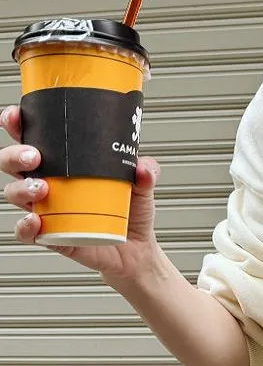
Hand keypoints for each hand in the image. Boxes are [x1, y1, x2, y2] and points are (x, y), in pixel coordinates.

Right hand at [1, 101, 163, 282]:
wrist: (136, 249)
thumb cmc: (130, 211)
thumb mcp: (142, 186)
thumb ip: (146, 172)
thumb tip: (143, 168)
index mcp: (63, 163)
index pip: (33, 138)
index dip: (17, 125)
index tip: (16, 117)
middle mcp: (47, 183)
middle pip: (13, 163)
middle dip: (14, 155)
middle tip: (34, 156)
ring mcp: (46, 209)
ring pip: (15, 194)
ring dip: (21, 188)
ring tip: (42, 187)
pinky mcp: (50, 235)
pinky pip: (27, 231)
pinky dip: (26, 226)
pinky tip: (35, 220)